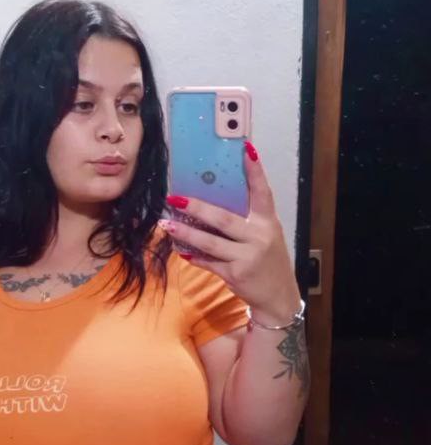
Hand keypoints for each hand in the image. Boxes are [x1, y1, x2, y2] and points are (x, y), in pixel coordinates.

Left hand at [158, 141, 300, 323]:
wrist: (278, 295)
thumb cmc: (268, 260)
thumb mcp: (265, 235)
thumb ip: (246, 220)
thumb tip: (212, 202)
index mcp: (268, 222)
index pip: (262, 192)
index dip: (255, 171)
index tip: (246, 149)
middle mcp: (259, 237)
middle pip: (224, 219)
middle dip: (197, 208)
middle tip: (175, 198)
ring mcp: (247, 257)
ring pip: (210, 242)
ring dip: (186, 233)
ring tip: (167, 224)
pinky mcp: (236, 274)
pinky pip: (209, 262)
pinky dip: (194, 256)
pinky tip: (181, 250)